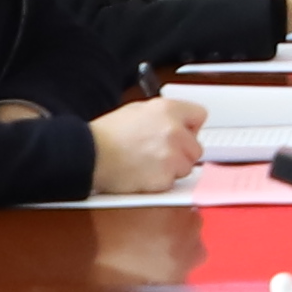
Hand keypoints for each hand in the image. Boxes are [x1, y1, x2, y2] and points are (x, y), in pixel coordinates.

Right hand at [88, 97, 209, 197]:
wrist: (91, 155)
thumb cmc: (107, 135)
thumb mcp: (137, 110)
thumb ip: (163, 115)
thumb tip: (178, 122)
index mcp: (167, 109)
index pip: (200, 115)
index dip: (190, 127)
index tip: (183, 133)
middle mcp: (174, 130)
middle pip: (197, 146)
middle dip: (182, 152)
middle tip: (159, 153)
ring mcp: (172, 154)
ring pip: (187, 166)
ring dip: (173, 168)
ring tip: (148, 163)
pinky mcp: (166, 176)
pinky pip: (174, 182)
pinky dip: (162, 181)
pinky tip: (144, 173)